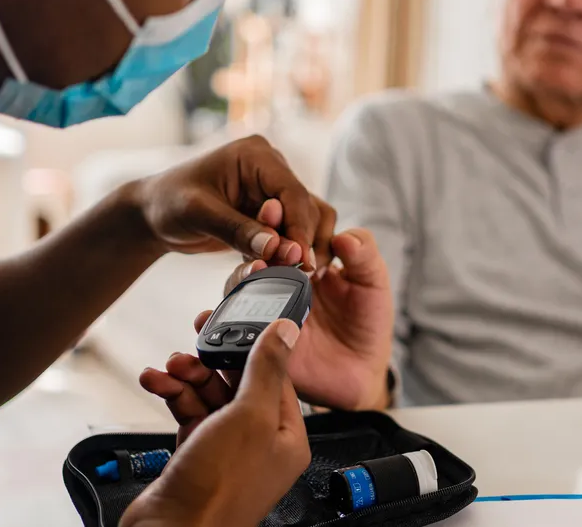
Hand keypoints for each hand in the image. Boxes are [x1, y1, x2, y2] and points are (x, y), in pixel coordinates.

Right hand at [121, 320, 309, 526]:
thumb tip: (286, 332)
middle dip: (212, 363)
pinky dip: (173, 396)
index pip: (276, 377)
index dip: (252, 349)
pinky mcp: (197, 456)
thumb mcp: (248, 416)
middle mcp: (260, 443)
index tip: (230, 325)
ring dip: (186, 378)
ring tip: (168, 367)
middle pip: (239, 385)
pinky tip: (156, 382)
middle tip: (191, 345)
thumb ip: (266, 370)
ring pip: (209, 397)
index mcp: (287, 436)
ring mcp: (227, 451)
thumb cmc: (218, 487)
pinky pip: (188, 414)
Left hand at [136, 135, 336, 268]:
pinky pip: (293, 233)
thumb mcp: (198, 214)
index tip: (300, 260)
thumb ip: (237, 229)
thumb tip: (276, 248)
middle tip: (295, 274)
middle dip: (301, 241)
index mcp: (256, 156)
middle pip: (307, 207)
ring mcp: (273, 190)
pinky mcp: (270, 212)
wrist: (153, 213)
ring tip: (291, 274)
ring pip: (309, 220)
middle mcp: (272, 168)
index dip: (300, 227)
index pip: (292, 192)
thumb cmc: (168, 202)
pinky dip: (289, 252)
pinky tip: (277, 270)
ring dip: (302, 248)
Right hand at [139, 224, 393, 430]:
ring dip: (238, 280)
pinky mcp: (257, 343)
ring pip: (239, 290)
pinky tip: (208, 318)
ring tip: (251, 274)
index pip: (284, 234)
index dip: (277, 220)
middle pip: (255, 258)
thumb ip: (364, 256)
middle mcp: (279, 284)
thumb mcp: (373, 283)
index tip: (274, 208)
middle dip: (255, 249)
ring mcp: (266, 312)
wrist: (363, 373)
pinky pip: (230, 331)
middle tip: (267, 247)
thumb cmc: (368, 323)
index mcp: (303, 262)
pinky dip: (215, 323)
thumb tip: (344, 236)